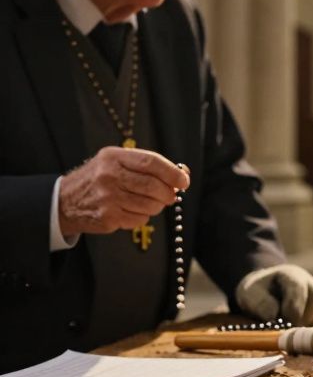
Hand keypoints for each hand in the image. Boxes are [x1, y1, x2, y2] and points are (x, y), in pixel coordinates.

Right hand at [58, 147, 189, 236]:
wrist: (64, 201)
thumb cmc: (98, 179)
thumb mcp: (115, 162)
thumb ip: (146, 166)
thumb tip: (182, 175)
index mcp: (113, 157)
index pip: (151, 162)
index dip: (172, 173)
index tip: (184, 180)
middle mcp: (109, 176)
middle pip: (154, 186)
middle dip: (169, 193)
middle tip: (171, 195)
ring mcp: (107, 198)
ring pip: (151, 205)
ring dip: (157, 206)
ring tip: (150, 202)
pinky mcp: (108, 217)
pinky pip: (140, 219)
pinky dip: (143, 216)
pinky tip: (132, 210)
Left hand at [235, 264, 312, 325]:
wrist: (265, 292)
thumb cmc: (257, 293)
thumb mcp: (249, 294)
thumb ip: (260, 304)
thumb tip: (274, 316)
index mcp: (290, 274)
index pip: (298, 287)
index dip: (295, 307)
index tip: (287, 323)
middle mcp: (309, 281)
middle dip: (303, 317)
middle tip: (288, 330)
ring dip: (308, 323)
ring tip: (290, 327)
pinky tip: (298, 326)